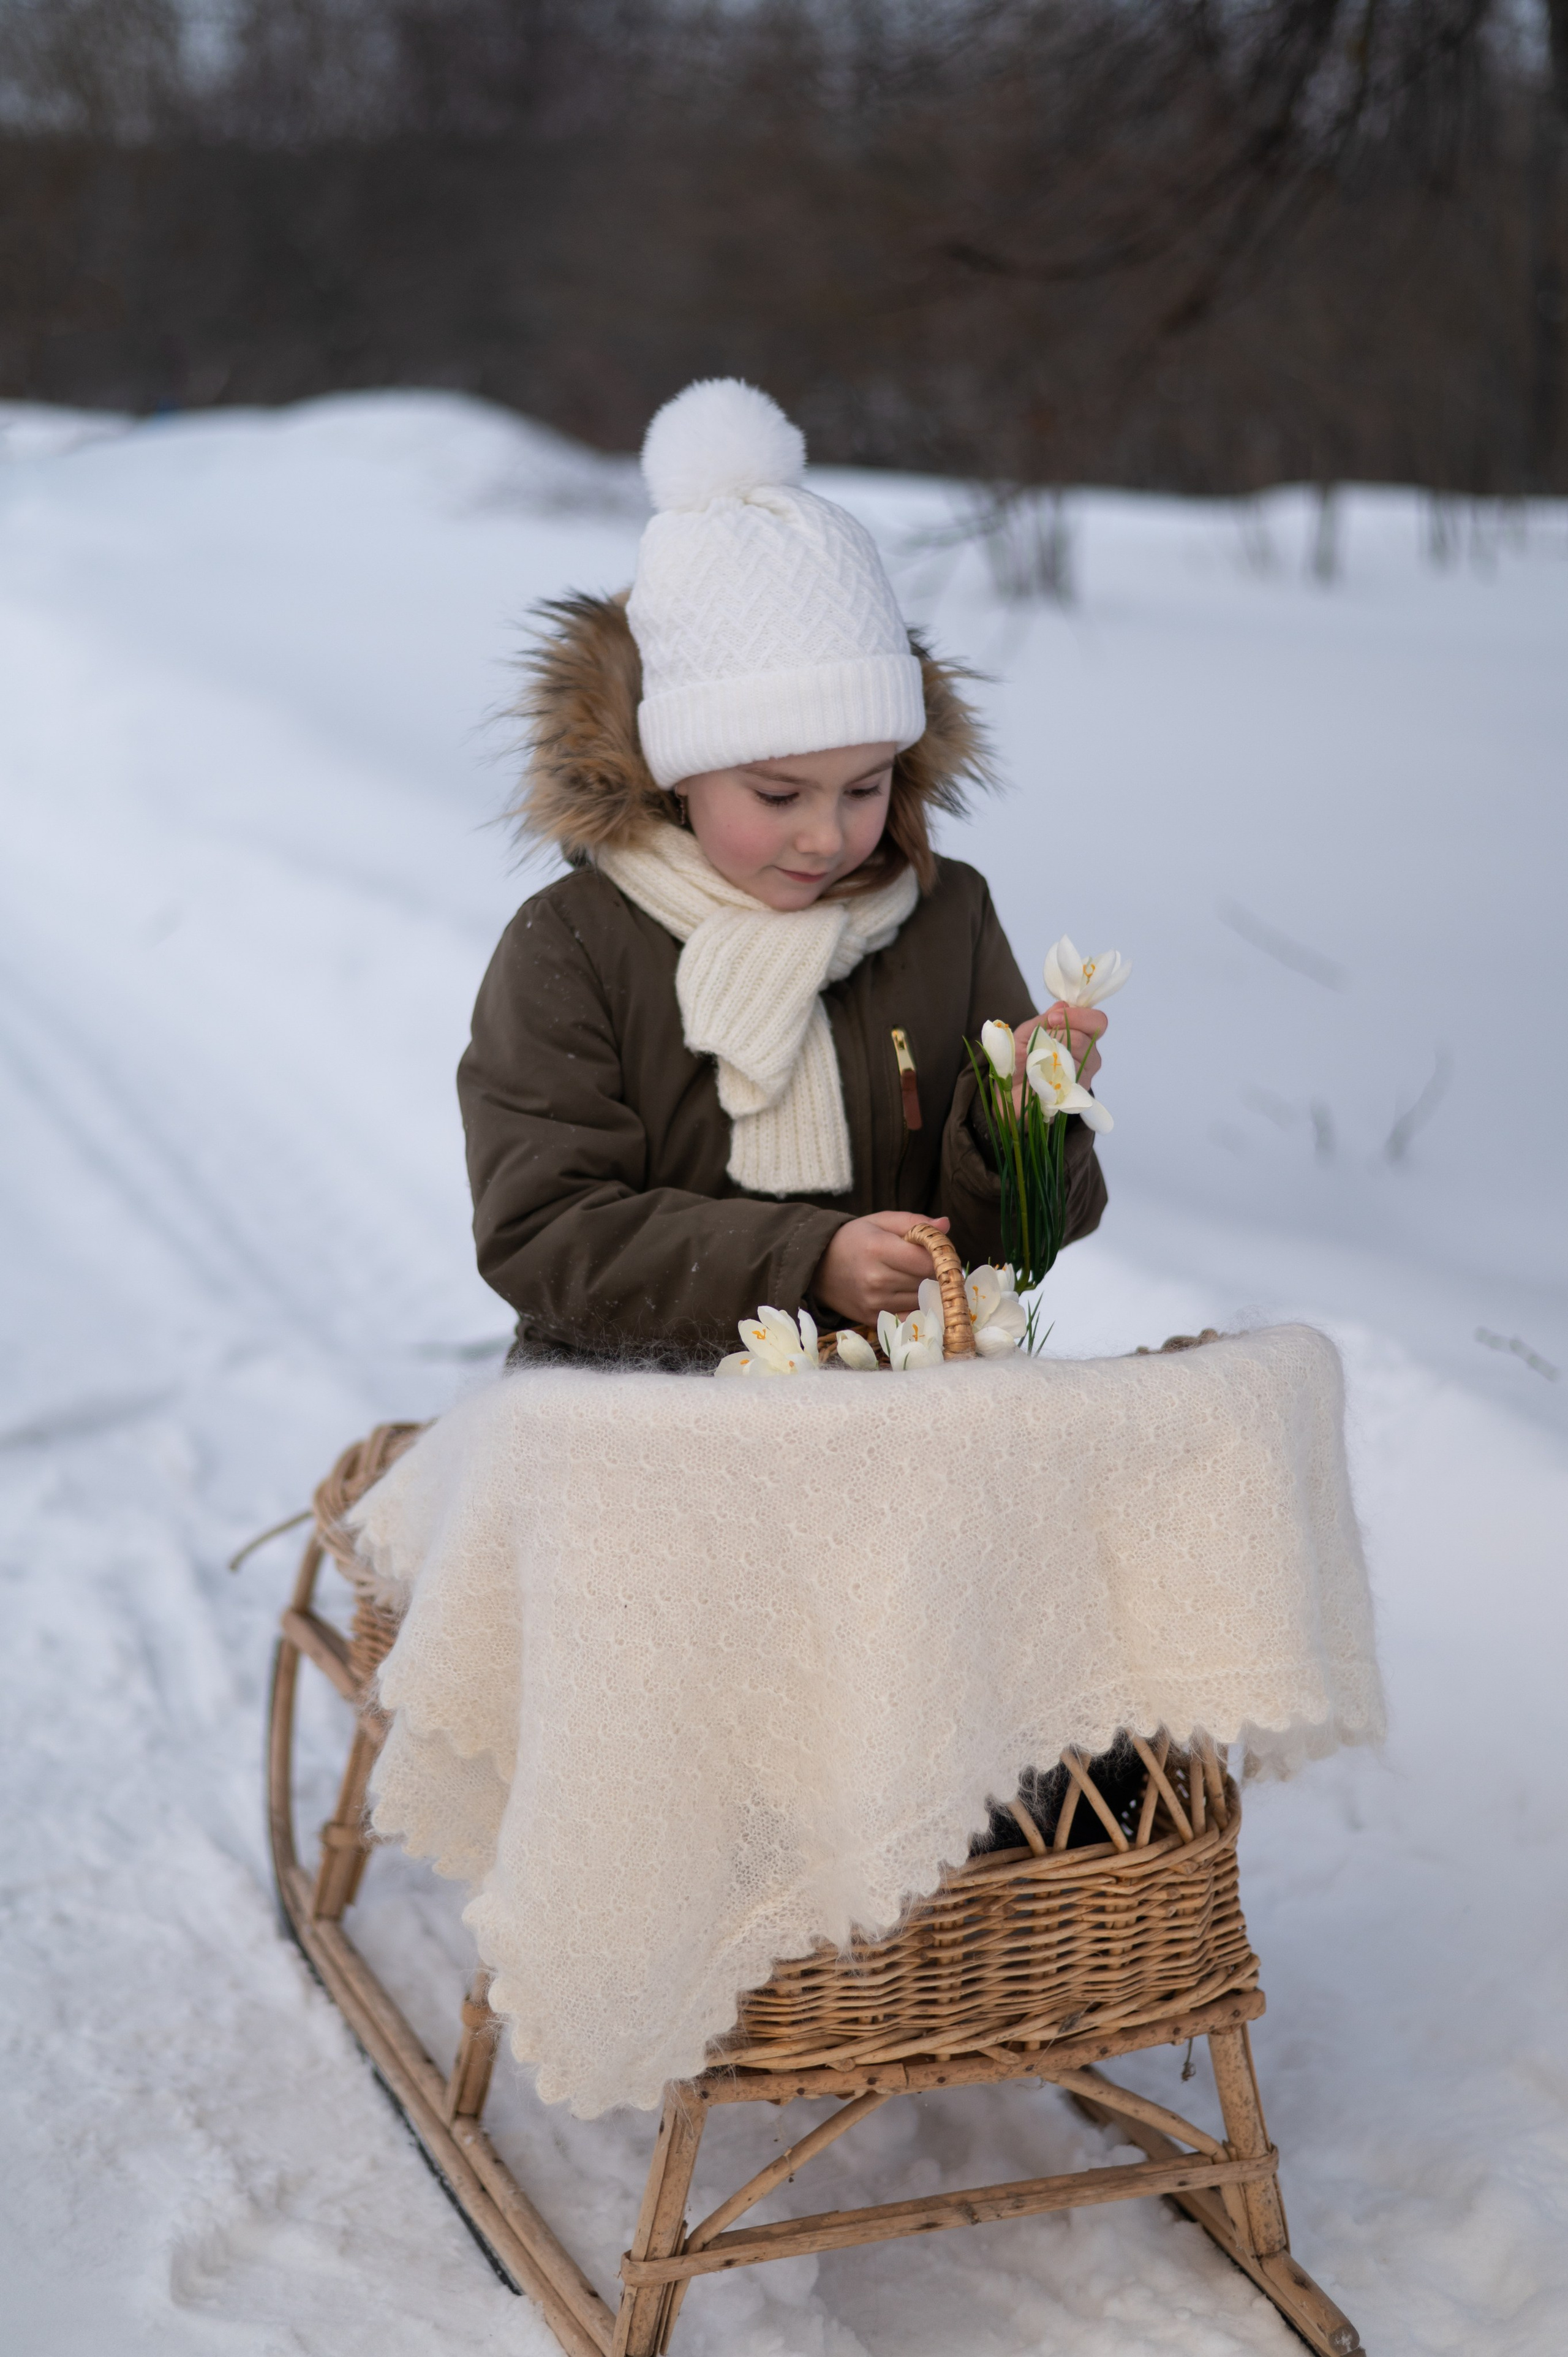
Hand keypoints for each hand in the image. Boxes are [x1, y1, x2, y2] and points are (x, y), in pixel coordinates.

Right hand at [813, 1211, 948, 1323]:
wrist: (819, 1268)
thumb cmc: (854, 1239)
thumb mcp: (881, 1221)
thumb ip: (914, 1222)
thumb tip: (945, 1225)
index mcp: (878, 1250)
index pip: (928, 1261)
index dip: (942, 1257)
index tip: (941, 1252)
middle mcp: (876, 1280)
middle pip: (928, 1282)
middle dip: (936, 1273)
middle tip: (930, 1263)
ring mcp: (875, 1303)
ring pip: (922, 1300)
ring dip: (927, 1290)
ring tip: (916, 1276)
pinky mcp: (874, 1318)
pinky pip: (911, 1316)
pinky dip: (917, 1307)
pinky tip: (911, 1294)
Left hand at [1010, 1003, 1105, 1105]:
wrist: (1009, 1088)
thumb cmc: (1020, 1058)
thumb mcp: (1027, 1033)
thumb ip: (1044, 1020)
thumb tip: (1063, 1005)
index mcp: (1082, 1035)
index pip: (1097, 1021)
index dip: (1079, 1016)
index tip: (1053, 1018)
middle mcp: (1088, 1055)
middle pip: (1085, 1040)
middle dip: (1059, 1036)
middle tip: (1039, 1040)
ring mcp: (1084, 1075)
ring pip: (1076, 1061)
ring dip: (1051, 1058)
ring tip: (1036, 1061)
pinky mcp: (1075, 1093)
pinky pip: (1068, 1080)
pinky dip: (1050, 1075)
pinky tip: (1040, 1076)